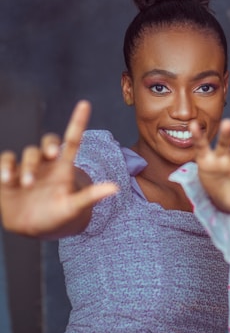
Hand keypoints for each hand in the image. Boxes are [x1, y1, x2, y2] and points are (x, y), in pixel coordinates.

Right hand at [0, 100, 117, 238]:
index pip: (73, 139)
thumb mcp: (75, 207)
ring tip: (27, 184)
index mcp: (65, 168)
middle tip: (53, 155)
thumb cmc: (60, 216)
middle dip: (49, 145)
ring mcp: (27, 168)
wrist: (35, 228)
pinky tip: (7, 180)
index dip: (78, 121)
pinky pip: (5, 161)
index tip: (85, 104)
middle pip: (48, 143)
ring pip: (27, 153)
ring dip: (27, 167)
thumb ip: (92, 196)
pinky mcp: (8, 176)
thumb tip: (115, 188)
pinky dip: (4, 167)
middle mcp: (47, 164)